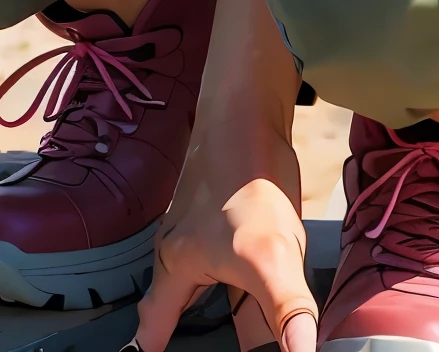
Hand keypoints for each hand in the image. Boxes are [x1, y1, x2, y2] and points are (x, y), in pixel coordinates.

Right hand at [134, 115, 315, 351]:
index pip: (152, 332)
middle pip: (172, 311)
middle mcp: (179, 251)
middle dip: (176, 334)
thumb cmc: (247, 179)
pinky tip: (255, 287)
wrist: (248, 110)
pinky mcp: (220, 215)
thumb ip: (286, 313)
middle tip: (177, 348)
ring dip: (206, 311)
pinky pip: (219, 263)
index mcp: (175, 269)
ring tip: (236, 330)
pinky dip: (230, 284)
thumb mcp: (273, 255)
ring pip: (197, 286)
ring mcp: (198, 230)